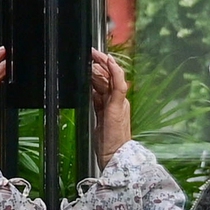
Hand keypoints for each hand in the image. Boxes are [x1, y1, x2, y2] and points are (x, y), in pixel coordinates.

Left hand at [90, 49, 131, 167]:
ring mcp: (120, 103)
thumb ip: (96, 105)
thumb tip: (90, 91)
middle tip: (91, 52)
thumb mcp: (98, 120)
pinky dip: (115, 72)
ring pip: (112, 78)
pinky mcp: (119, 107)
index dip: (98, 70)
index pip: (105, 83)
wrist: (115, 157)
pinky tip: (110, 62)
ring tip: (95, 53)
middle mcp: (119, 102)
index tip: (90, 61)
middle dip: (99, 64)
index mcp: (113, 105)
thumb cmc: (107, 144)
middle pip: (108, 78)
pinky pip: (119, 85)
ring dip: (104, 64)